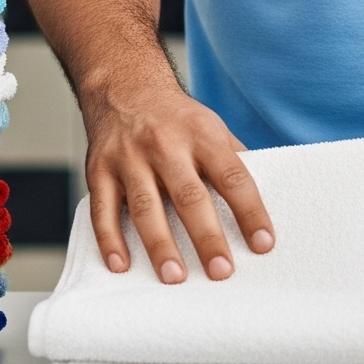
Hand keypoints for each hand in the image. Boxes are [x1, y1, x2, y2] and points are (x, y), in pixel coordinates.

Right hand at [81, 65, 273, 282]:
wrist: (124, 87)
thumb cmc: (176, 118)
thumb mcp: (212, 127)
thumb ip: (232, 162)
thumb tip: (262, 202)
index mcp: (202, 135)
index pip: (233, 176)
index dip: (250, 211)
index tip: (263, 244)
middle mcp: (166, 145)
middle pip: (190, 196)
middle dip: (207, 236)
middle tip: (221, 271)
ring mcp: (130, 158)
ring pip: (146, 206)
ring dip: (160, 244)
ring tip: (175, 277)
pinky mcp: (99, 171)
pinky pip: (103, 209)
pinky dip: (109, 239)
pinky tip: (120, 265)